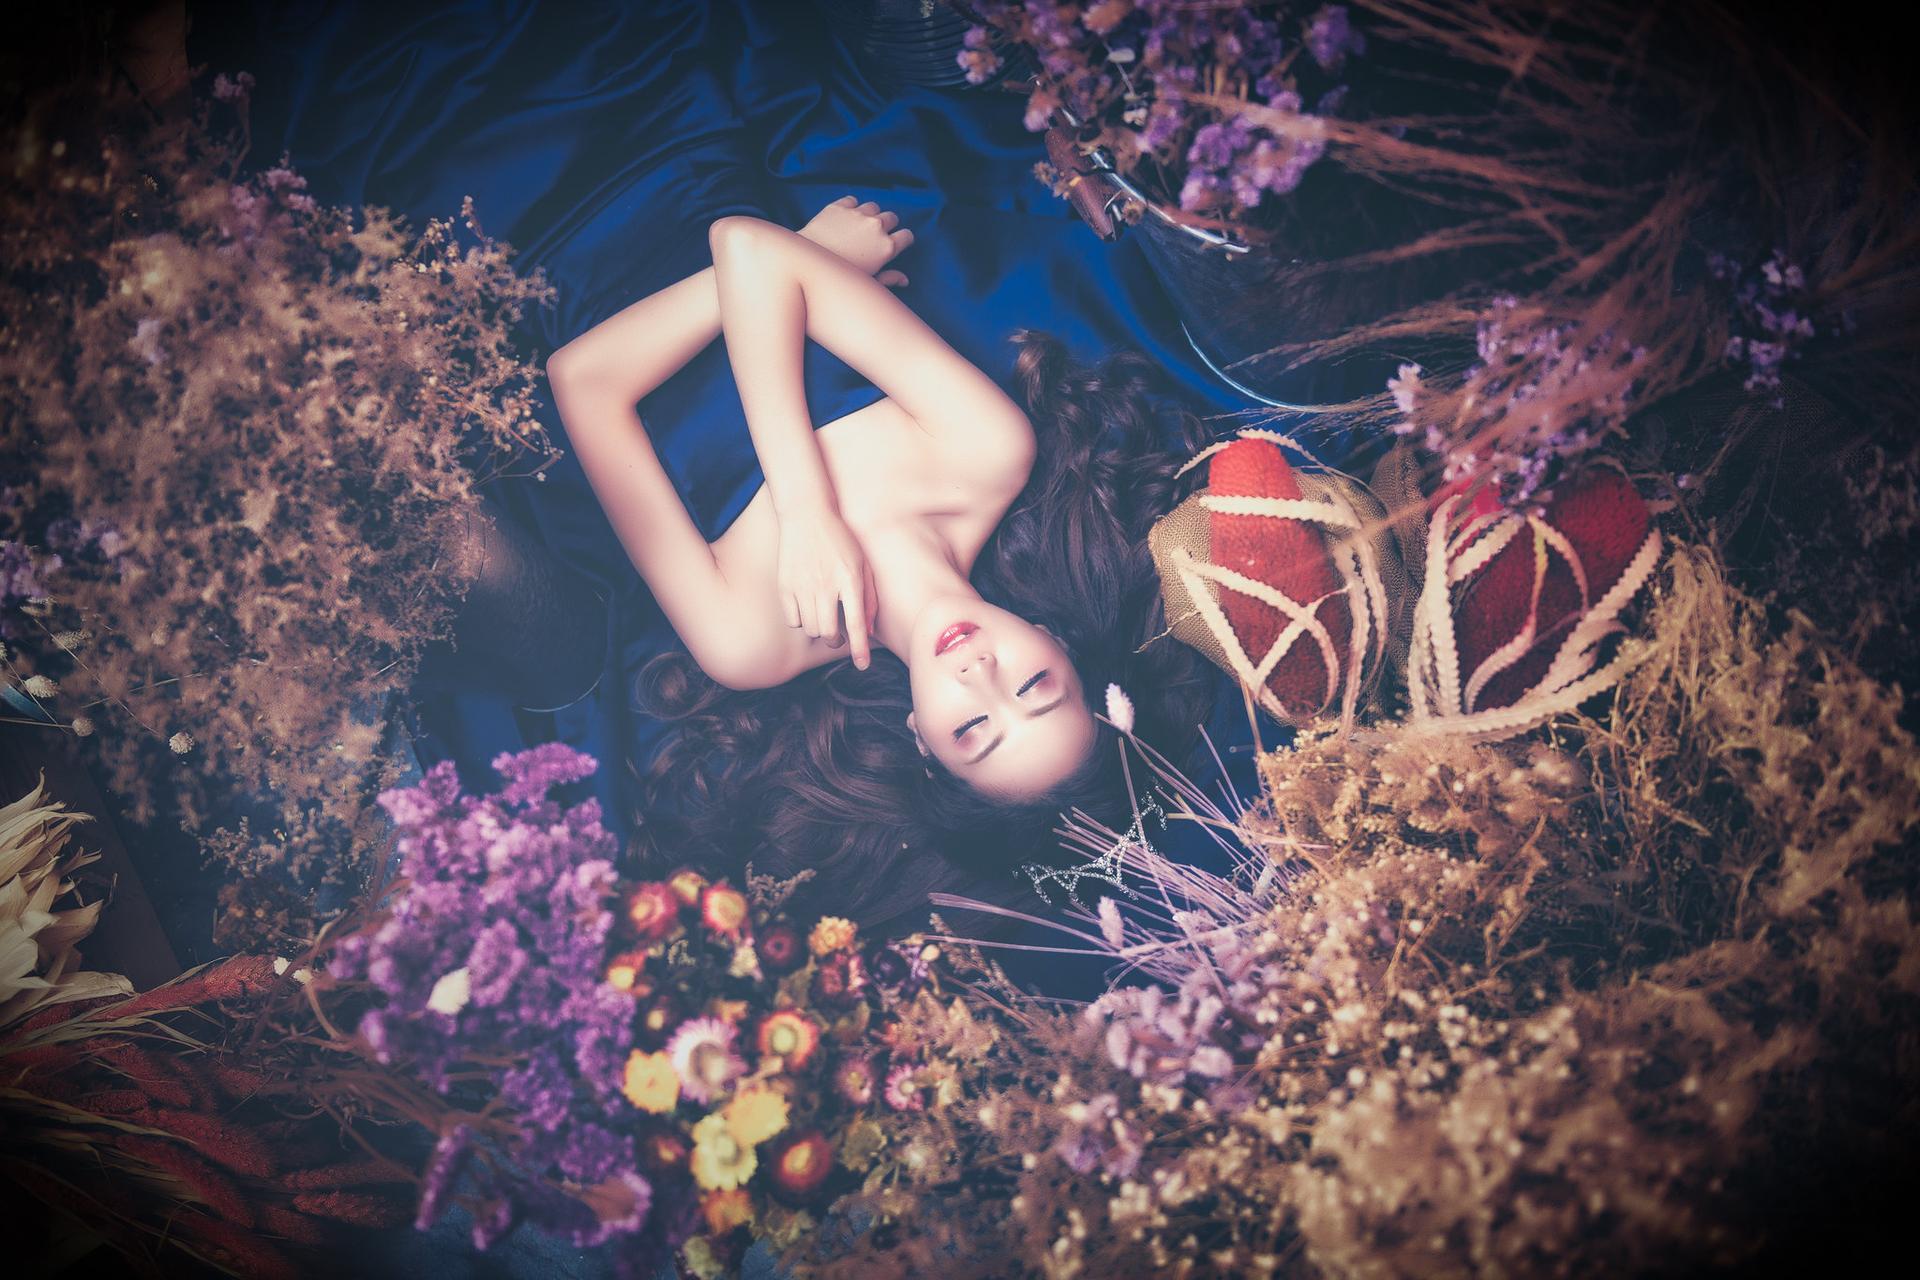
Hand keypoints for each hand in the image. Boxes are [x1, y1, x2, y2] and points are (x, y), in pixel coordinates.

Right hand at [775, 504, 878, 669]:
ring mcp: (802, 585)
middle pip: (828, 633)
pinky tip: (806, 608)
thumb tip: (868, 632)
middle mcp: (825, 585)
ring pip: (809, 629)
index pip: (856, 623)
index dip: (859, 649)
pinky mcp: (785, 585)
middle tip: (838, 636)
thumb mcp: (863, 564)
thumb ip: (869, 598)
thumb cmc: (840, 540)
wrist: (807, 514)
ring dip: (818, 630)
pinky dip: (800, 621)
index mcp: (849, 579)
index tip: (862, 665)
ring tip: (822, 617)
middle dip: (835, 641)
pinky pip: (792, 619)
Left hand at [798, 195, 913, 285]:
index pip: (907, 236)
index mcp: (887, 247)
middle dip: (888, 225)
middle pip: (892, 218)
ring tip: (860, 226)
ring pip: (873, 207)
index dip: (903, 240)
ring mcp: (857, 214)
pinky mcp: (839, 207)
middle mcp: (876, 227)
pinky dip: (851, 207)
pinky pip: (852, 200)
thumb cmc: (839, 278)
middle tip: (876, 236)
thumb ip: (889, 278)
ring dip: (870, 214)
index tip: (896, 243)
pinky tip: (844, 218)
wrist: (808, 265)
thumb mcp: (868, 283)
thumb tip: (904, 280)